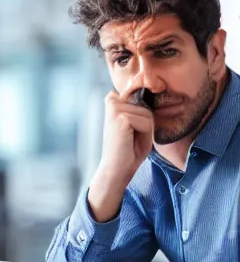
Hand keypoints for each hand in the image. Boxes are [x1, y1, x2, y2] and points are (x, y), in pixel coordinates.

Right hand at [88, 90, 153, 221]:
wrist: (117, 169)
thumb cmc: (129, 148)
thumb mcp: (139, 123)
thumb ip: (143, 107)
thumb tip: (149, 92)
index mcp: (113, 99)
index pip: (141, 92)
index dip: (143, 108)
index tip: (133, 126)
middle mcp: (111, 100)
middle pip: (147, 105)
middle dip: (146, 123)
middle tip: (131, 137)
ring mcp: (114, 108)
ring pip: (148, 113)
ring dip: (145, 130)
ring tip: (130, 140)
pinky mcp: (120, 117)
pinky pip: (146, 122)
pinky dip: (144, 135)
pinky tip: (128, 141)